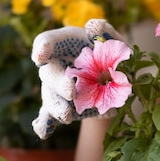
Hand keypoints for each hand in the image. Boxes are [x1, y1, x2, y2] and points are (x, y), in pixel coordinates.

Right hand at [31, 19, 123, 138]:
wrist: (119, 83)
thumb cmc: (114, 55)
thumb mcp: (116, 42)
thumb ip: (107, 32)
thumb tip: (93, 28)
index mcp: (65, 43)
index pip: (48, 41)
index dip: (43, 47)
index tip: (40, 56)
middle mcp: (56, 65)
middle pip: (49, 72)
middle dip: (58, 83)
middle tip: (72, 92)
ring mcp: (56, 88)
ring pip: (49, 96)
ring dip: (56, 106)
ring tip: (67, 116)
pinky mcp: (62, 106)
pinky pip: (48, 116)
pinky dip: (45, 124)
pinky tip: (43, 133)